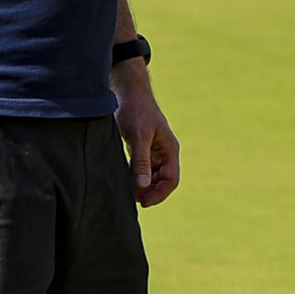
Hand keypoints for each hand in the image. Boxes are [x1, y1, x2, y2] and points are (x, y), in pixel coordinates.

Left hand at [116, 71, 179, 206]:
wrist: (127, 91)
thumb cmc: (135, 110)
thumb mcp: (138, 136)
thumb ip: (141, 161)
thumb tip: (143, 185)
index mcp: (170, 150)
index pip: (171, 179)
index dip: (159, 193)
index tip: (144, 202)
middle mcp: (164, 151)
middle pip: (162, 180)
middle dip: (149, 191)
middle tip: (132, 199)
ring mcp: (153, 150)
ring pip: (151, 174)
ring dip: (142, 185)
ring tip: (127, 192)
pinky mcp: (141, 147)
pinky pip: (142, 167)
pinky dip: (135, 175)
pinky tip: (123, 180)